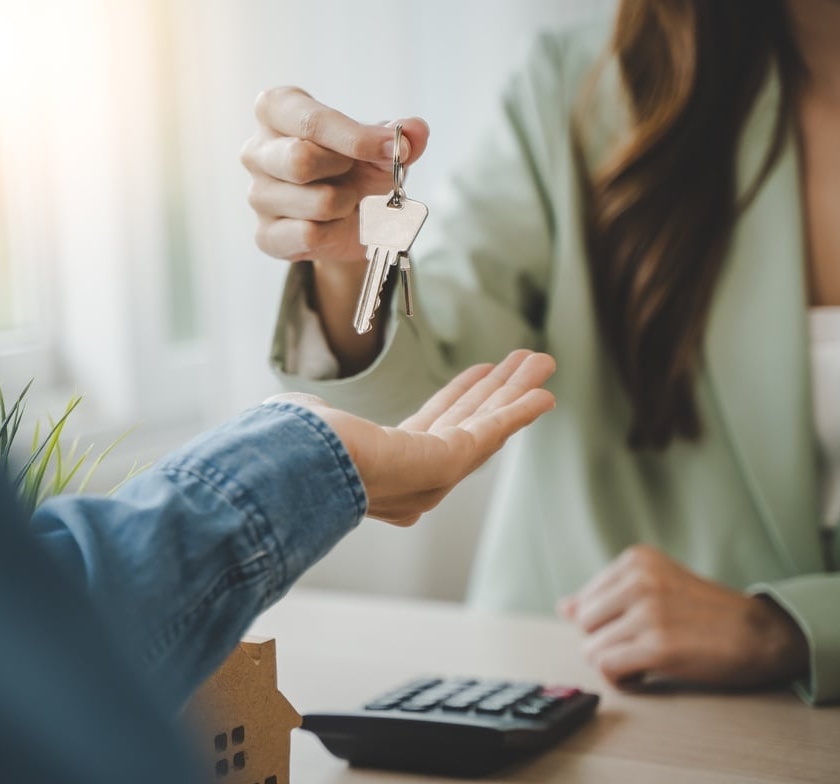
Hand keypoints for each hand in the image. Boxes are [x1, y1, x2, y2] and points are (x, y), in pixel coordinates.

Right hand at [241, 86, 429, 264]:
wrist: (353, 218)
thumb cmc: (357, 168)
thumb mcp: (381, 146)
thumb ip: (400, 135)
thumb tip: (415, 131)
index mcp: (277, 110)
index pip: (310, 122)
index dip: (357, 138)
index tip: (396, 150)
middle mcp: (256, 150)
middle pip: (300, 160)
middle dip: (345, 172)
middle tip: (354, 173)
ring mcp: (257, 195)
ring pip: (315, 203)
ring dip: (346, 205)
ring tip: (344, 200)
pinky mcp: (266, 235)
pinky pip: (309, 235)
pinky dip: (336, 232)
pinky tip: (333, 225)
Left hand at [268, 349, 554, 525]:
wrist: (303, 465)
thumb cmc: (295, 451)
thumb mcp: (312, 427)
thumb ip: (320, 420)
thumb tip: (303, 411)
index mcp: (388, 466)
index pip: (435, 424)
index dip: (461, 396)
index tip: (481, 372)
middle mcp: (418, 477)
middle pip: (469, 421)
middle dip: (498, 390)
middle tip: (526, 362)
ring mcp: (437, 472)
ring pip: (486, 421)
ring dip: (516, 391)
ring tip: (542, 362)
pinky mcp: (451, 460)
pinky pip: (493, 429)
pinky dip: (520, 409)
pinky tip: (544, 394)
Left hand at [560, 545, 808, 689]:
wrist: (760, 634)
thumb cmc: (707, 614)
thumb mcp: (657, 588)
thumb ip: (608, 595)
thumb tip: (564, 607)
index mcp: (637, 560)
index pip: (585, 600)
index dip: (606, 623)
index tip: (637, 628)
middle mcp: (639, 579)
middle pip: (584, 624)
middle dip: (606, 642)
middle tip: (640, 647)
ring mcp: (648, 612)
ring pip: (592, 649)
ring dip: (615, 664)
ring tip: (645, 661)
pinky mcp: (658, 646)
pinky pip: (608, 669)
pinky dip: (621, 680)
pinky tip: (644, 675)